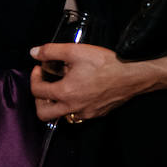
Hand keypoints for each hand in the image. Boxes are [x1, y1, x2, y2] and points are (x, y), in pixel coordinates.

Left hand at [28, 42, 145, 121]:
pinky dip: (71, 105)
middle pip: (43, 113)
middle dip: (38, 99)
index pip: (37, 91)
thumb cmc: (105, 64)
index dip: (34, 77)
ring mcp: (86, 113)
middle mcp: (74, 107)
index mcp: (65, 93)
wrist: (133, 75)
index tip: (40, 68)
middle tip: (44, 85)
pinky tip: (77, 91)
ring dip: (55, 103)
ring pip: (61, 116)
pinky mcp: (97, 114)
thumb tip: (34, 52)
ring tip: (60, 87)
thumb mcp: (75, 51)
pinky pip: (77, 115)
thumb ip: (50, 51)